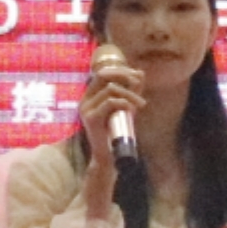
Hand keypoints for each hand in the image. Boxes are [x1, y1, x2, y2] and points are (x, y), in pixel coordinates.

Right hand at [79, 51, 144, 191]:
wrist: (108, 157)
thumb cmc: (117, 133)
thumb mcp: (127, 107)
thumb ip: (132, 90)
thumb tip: (140, 72)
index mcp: (90, 96)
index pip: (103, 73)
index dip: (121, 70)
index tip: (137, 76)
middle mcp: (85, 100)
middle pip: (103, 74)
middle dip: (123, 75)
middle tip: (138, 84)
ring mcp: (86, 108)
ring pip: (110, 89)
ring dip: (130, 94)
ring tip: (141, 105)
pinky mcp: (91, 118)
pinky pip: (110, 102)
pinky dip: (124, 102)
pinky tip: (132, 110)